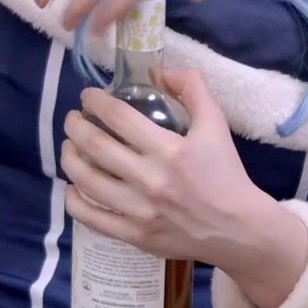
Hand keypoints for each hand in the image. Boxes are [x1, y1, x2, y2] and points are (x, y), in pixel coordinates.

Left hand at [61, 70, 307, 307]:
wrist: (238, 229)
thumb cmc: (226, 173)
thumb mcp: (216, 123)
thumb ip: (192, 88)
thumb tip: (160, 71)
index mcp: (169, 150)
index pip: (117, 117)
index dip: (95, 102)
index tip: (88, 97)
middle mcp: (149, 180)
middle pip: (95, 145)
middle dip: (75, 126)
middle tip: (73, 118)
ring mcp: (139, 210)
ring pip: (86, 180)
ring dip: (70, 158)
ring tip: (69, 147)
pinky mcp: (134, 235)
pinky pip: (90, 217)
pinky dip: (74, 200)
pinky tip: (73, 187)